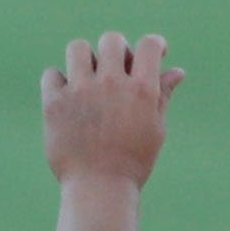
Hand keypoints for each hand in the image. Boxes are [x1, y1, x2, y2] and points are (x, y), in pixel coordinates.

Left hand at [42, 32, 181, 187]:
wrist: (98, 190)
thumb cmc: (133, 163)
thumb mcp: (154, 129)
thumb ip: (162, 95)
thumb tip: (177, 71)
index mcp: (141, 90)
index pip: (149, 44)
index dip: (154, 44)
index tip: (153, 54)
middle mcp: (111, 84)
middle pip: (112, 40)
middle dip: (118, 50)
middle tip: (117, 70)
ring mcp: (80, 92)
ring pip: (78, 48)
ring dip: (85, 58)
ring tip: (88, 78)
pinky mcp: (54, 103)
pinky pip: (51, 74)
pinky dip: (58, 81)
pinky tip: (67, 97)